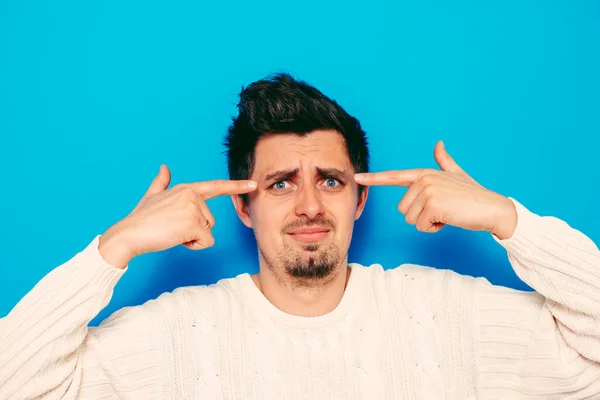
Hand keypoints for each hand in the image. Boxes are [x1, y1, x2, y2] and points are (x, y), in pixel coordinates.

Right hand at [99, 165, 256, 268]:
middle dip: (195, 229)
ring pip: (209, 231)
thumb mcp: (152, 196)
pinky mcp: (194, 223)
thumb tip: (164, 167)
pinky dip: (193, 246)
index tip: (253, 184)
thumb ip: (161, 182)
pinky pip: (206, 242)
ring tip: (172, 232)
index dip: (236, 186)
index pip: (216, 186)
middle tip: (172, 228)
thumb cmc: (140, 219)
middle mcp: (192, 195)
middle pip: (211, 220)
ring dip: (193, 238)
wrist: (129, 234)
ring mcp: (194, 208)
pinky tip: (176, 240)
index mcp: (186, 188)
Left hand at [354, 141, 516, 238]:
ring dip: (427, 223)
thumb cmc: (473, 196)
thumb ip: (444, 162)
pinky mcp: (432, 204)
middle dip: (420, 216)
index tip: (357, 177)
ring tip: (447, 214)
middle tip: (442, 210)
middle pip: (402, 209)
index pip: (394, 176)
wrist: (492, 209)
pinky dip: (434, 228)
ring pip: (410, 219)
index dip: (374, 178)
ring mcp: (427, 190)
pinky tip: (449, 219)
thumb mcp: (456, 176)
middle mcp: (423, 179)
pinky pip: (421, 226)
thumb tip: (439, 144)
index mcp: (424, 173)